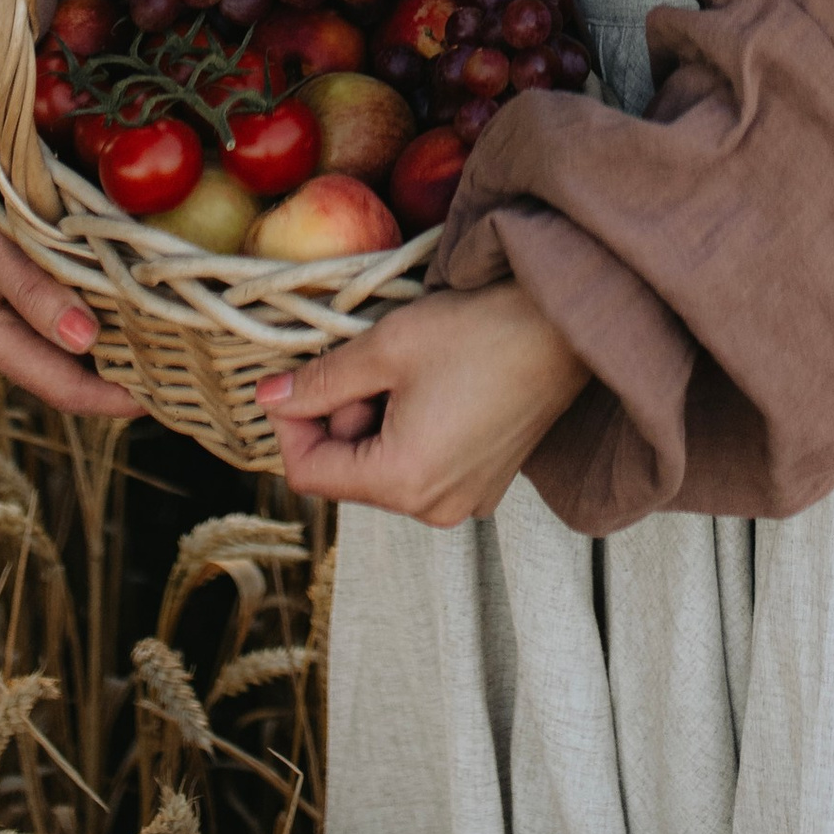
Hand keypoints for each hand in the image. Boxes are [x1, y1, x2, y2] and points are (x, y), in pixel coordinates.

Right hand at [0, 0, 140, 417]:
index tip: (170, 399)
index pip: (61, 387)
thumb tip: (83, 340)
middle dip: (116, 370)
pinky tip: (110, 286)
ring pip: (53, 336)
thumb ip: (30, 292)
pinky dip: (79, 303)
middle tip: (179, 359)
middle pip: (61, 368)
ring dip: (101, 336)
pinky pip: (42, 306)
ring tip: (158, 326)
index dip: (115, 399)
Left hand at [262, 283, 587, 521]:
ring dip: (377, 418)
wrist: (565, 325)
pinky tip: (435, 384)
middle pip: (349, 471)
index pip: (310, 474)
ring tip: (407, 368)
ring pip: (384, 466)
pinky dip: (411, 428)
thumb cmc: (481, 332)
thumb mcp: (385, 347)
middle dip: (343, 415)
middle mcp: (434, 508)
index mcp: (405, 483)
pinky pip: (422, 465)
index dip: (291, 423)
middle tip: (369, 360)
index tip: (296, 377)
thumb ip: (320, 381)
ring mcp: (464, 500)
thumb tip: (267, 398)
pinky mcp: (485, 483)